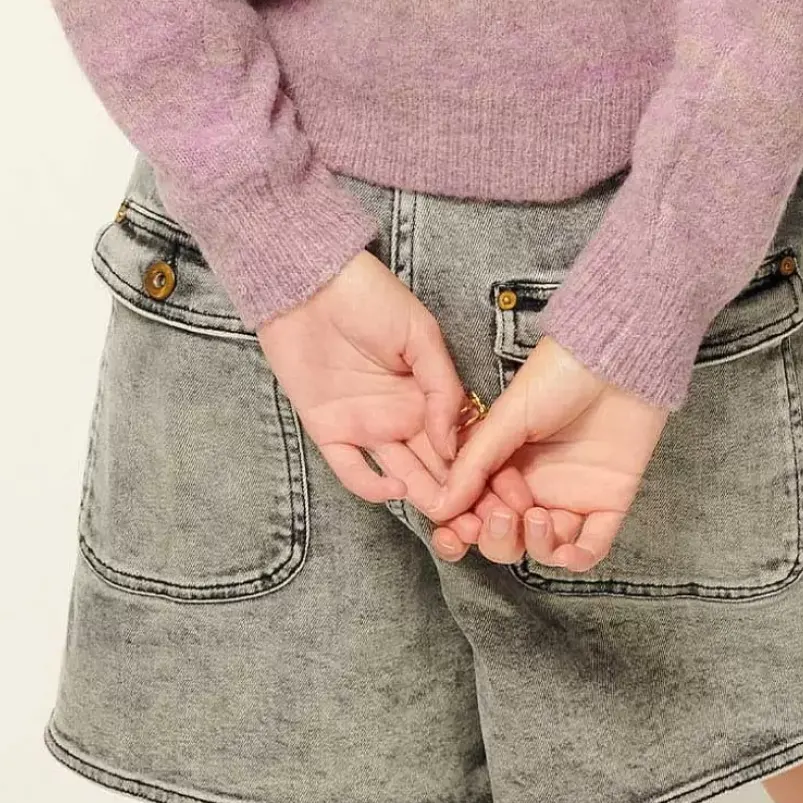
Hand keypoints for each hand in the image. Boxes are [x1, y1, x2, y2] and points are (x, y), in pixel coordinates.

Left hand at [257, 249, 469, 511]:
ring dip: (420, 496)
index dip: (473, 465)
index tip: (493, 491)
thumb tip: (455, 443)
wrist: (309, 284)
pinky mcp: (329, 431)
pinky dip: (372, 487)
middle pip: (431, 465)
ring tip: (441, 513)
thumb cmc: (369, 297)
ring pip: (399, 474)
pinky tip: (395, 489)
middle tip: (471, 518)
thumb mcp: (420, 334)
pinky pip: (351, 470)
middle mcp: (399, 415)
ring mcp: (365, 425)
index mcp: (426, 391)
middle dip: (452, 492)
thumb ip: (442, 388)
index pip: (456, 439)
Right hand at [424, 335, 671, 573]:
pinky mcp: (609, 502)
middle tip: (501, 515)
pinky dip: (577, 559)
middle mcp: (535, 485)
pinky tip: (565, 548)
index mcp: (504, 462)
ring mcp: (572, 496)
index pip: (475, 509)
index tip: (458, 530)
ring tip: (536, 515)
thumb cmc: (559, 373)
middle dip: (496, 538)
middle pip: (506, 536)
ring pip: (544, 548)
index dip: (463, 526)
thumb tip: (441, 506)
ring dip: (534, 545)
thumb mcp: (508, 415)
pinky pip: (592, 548)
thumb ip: (476, 462)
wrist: (615, 357)